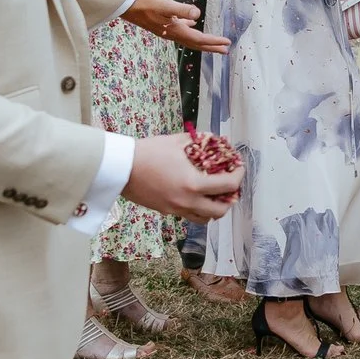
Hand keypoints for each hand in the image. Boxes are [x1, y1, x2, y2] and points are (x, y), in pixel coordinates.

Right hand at [123, 0, 229, 52]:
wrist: (127, 5)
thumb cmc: (146, 2)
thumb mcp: (165, 4)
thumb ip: (182, 9)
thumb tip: (197, 15)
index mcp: (176, 30)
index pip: (199, 39)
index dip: (214, 41)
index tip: (227, 43)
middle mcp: (172, 33)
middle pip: (196, 43)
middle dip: (211, 47)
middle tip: (225, 51)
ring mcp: (167, 30)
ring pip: (189, 38)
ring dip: (203, 40)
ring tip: (214, 42)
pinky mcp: (163, 24)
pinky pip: (181, 29)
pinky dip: (190, 28)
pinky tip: (192, 23)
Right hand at [124, 132, 242, 219]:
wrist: (120, 167)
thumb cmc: (149, 151)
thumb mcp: (178, 141)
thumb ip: (200, 141)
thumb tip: (216, 140)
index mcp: (193, 185)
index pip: (228, 186)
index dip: (239, 176)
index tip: (239, 168)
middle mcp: (187, 202)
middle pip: (220, 211)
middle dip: (230, 199)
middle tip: (229, 185)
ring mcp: (175, 210)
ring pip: (204, 219)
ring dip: (214, 208)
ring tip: (214, 193)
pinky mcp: (165, 211)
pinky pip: (189, 216)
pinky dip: (198, 209)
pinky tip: (195, 195)